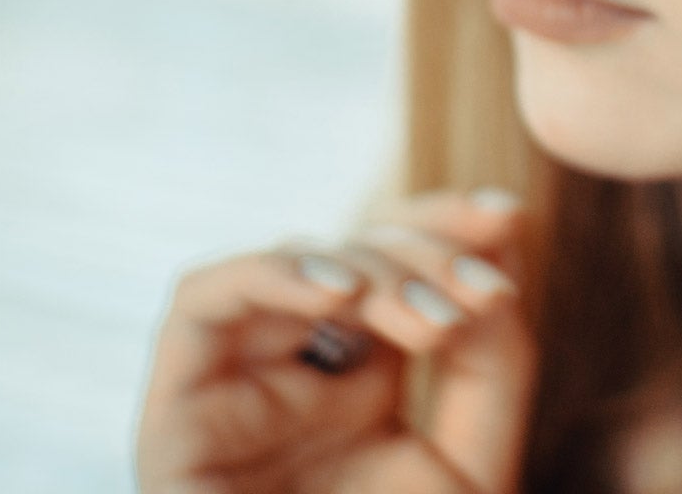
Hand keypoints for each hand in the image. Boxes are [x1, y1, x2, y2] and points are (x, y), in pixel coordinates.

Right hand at [135, 189, 537, 493]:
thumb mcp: (473, 465)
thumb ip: (490, 357)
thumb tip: (504, 233)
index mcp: (361, 394)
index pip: (395, 268)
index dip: (446, 227)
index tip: (509, 216)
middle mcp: (294, 387)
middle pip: (346, 257)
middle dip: (419, 252)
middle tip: (479, 295)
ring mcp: (235, 400)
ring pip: (282, 268)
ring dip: (362, 267)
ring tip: (427, 319)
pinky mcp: (173, 424)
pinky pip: (199, 305)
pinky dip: (270, 273)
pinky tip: (339, 294)